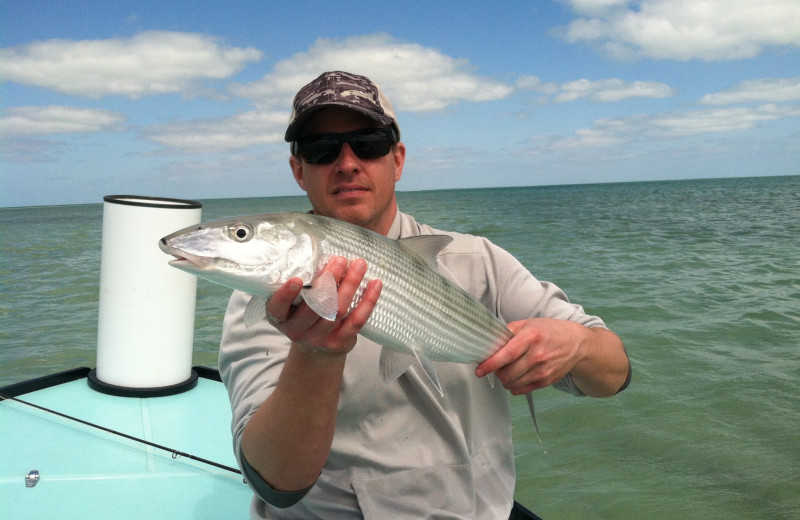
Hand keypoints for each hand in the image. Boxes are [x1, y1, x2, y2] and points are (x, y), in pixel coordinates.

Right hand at [266, 256, 381, 355]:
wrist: (316, 348)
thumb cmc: (304, 313)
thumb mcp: (294, 302)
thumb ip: (303, 283)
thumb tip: (322, 249)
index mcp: (281, 317)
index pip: (278, 307)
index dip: (286, 294)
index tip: (297, 279)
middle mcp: (297, 330)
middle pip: (315, 306)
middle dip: (329, 280)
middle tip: (340, 259)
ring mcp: (318, 338)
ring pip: (337, 311)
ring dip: (350, 285)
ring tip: (359, 264)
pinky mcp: (339, 342)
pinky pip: (356, 321)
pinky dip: (368, 301)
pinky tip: (375, 284)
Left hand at [475, 318, 584, 394]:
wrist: (577, 343)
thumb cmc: (550, 331)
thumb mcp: (529, 323)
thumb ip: (509, 332)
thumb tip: (490, 343)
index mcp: (531, 336)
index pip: (507, 354)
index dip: (490, 364)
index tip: (479, 370)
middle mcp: (538, 355)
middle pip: (507, 373)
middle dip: (496, 372)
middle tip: (496, 366)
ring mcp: (543, 370)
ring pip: (513, 383)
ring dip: (505, 380)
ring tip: (507, 370)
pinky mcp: (547, 381)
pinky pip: (522, 390)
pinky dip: (514, 386)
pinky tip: (517, 377)